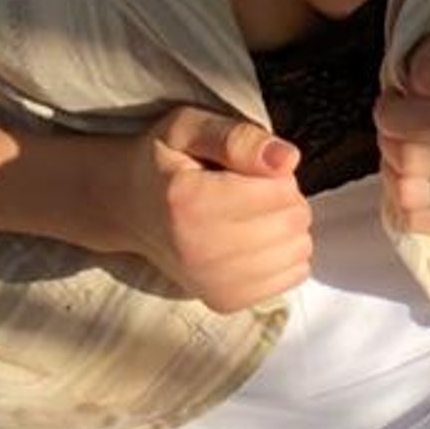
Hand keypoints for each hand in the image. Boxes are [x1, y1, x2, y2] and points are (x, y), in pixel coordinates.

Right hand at [108, 106, 312, 311]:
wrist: (131, 209)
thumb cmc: (164, 163)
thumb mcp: (190, 127)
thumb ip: (238, 138)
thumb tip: (288, 160)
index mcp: (191, 202)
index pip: (281, 191)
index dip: (277, 173)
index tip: (249, 170)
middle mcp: (199, 250)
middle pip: (292, 222)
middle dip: (285, 200)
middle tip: (251, 192)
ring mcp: (212, 282)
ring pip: (298, 251)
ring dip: (286, 229)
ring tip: (251, 217)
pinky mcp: (225, 301)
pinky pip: (291, 276)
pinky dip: (283, 256)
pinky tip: (253, 242)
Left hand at [373, 28, 429, 237]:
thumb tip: (425, 85)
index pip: (424, 124)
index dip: (390, 115)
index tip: (392, 106)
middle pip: (411, 163)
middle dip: (391, 145)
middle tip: (398, 135)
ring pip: (409, 196)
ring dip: (396, 176)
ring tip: (410, 159)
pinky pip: (416, 222)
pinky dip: (404, 205)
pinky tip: (418, 184)